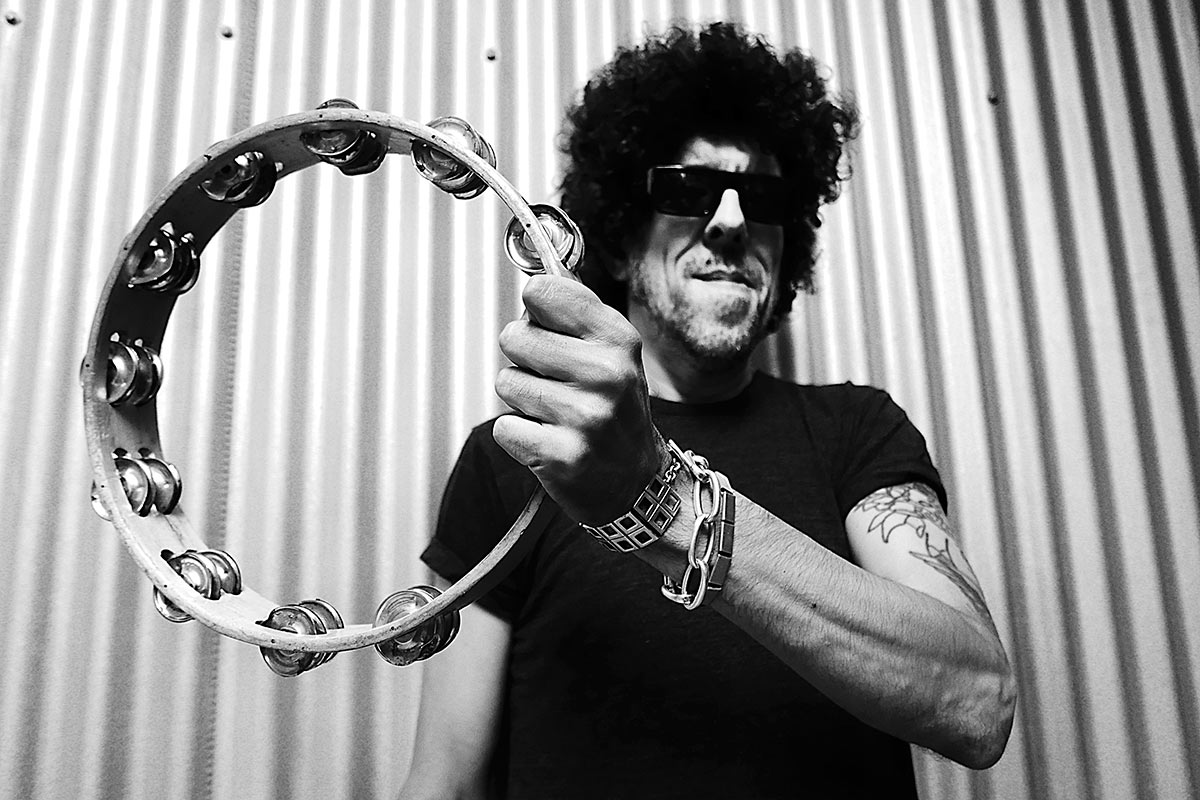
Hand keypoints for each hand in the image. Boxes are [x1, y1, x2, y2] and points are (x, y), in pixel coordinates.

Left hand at [493, 275, 661, 524]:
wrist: (635, 482)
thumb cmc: (615, 409)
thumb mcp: (614, 351)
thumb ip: (577, 311)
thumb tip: (535, 276)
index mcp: (618, 339)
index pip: (541, 290)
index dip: (535, 310)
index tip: (548, 327)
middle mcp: (606, 374)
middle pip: (513, 337)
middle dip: (525, 360)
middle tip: (556, 382)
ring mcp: (585, 417)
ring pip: (506, 383)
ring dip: (522, 401)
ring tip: (556, 414)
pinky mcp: (560, 455)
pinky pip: (504, 427)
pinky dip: (519, 436)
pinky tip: (551, 441)